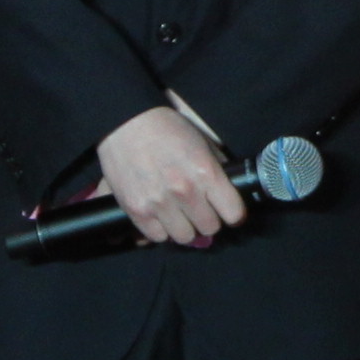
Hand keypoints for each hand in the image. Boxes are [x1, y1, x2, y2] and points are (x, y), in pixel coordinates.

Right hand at [93, 103, 244, 249]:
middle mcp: (184, 191)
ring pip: (184, 237)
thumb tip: (227, 195)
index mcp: (206, 172)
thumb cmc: (167, 129)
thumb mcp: (202, 143)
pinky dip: (160, 229)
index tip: (227, 211)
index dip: (233, 213)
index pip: (233, 214)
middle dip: (208, 219)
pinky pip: (157, 237)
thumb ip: (217, 169)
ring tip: (179, 214)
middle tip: (200, 210)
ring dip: (184, 227)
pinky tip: (160, 216)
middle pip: (209, 228)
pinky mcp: (136, 210)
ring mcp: (159, 203)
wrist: (126, 122)